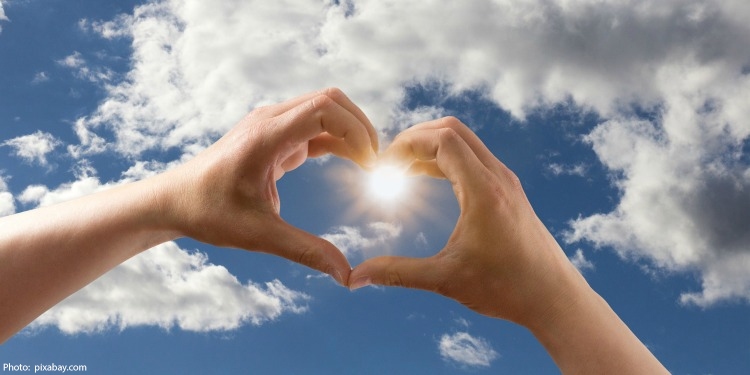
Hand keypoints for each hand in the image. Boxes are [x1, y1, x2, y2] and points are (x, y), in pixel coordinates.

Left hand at [157, 88, 377, 284]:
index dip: (356, 131)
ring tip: (369, 164)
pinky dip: (337, 139)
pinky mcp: (274, 135)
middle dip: (361, 127)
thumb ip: (305, 250)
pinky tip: (352, 161)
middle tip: (376, 163)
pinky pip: (315, 126)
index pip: (324, 109)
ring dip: (351, 131)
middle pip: (331, 100)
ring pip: (325, 108)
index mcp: (265, 136)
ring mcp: (271, 125)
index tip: (369, 164)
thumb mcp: (258, 235)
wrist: (173, 200)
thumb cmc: (207, 213)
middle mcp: (269, 121)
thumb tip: (345, 274)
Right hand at [348, 117, 668, 372]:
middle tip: (388, 162)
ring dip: (431, 146)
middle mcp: (498, 177)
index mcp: (484, 190)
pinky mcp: (509, 191)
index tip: (383, 165)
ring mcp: (506, 181)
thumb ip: (398, 273)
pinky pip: (474, 157)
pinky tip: (428, 178)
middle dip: (415, 138)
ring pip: (465, 141)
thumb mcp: (446, 280)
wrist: (555, 298)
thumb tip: (355, 278)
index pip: (442, 140)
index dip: (406, 144)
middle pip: (452, 129)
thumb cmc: (507, 289)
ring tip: (401, 169)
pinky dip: (447, 158)